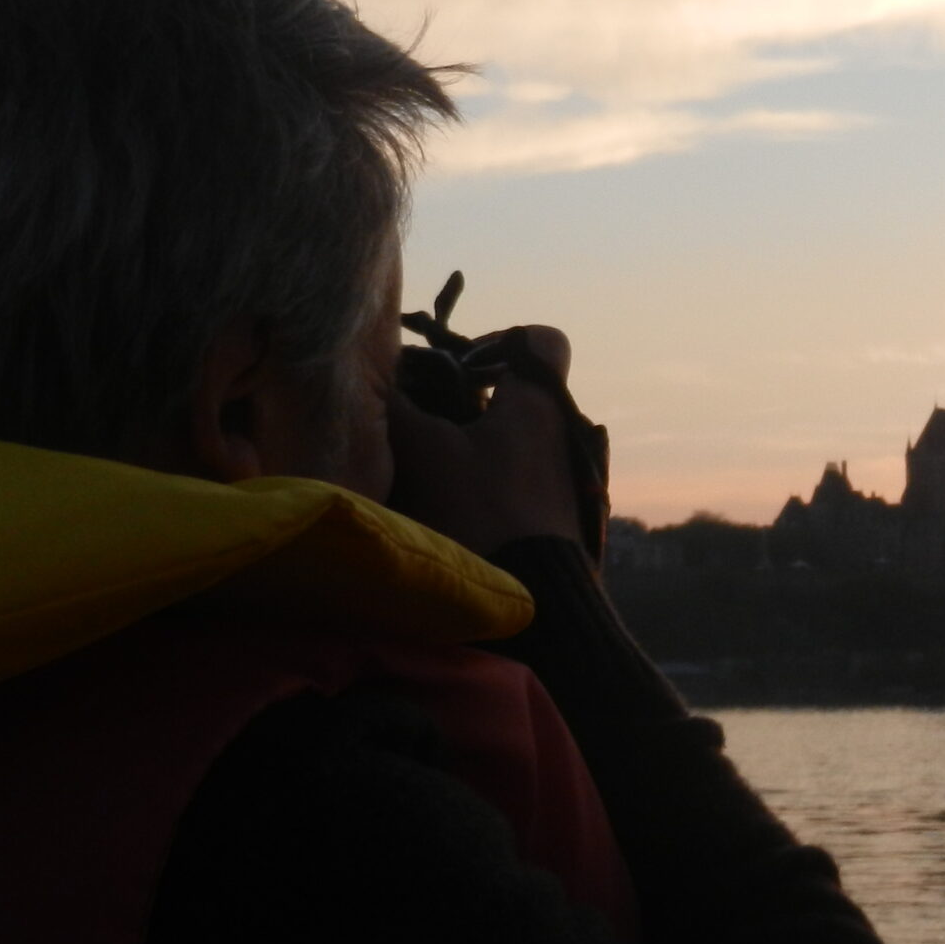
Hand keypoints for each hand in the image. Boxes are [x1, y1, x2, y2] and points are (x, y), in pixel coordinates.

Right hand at [385, 325, 586, 555]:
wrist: (536, 603)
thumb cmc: (483, 515)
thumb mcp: (426, 456)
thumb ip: (398, 412)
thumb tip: (377, 384)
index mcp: (540, 406)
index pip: (543, 340)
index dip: (503, 340)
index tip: (463, 370)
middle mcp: (564, 435)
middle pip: (520, 393)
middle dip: (471, 401)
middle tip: (430, 421)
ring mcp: (567, 480)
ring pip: (517, 440)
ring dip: (476, 446)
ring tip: (433, 470)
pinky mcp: (560, 519)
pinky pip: (522, 480)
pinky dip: (490, 482)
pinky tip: (455, 508)